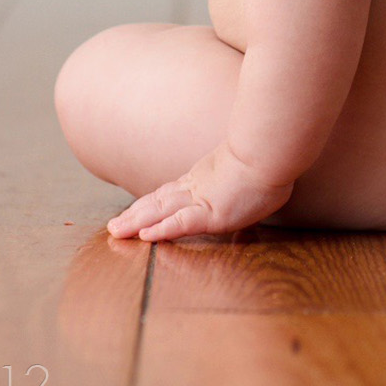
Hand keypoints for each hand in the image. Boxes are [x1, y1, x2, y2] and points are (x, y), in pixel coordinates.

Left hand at [106, 145, 292, 241]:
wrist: (271, 149)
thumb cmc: (270, 155)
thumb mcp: (252, 167)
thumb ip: (245, 177)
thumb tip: (255, 179)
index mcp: (205, 177)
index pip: (171, 193)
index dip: (152, 203)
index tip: (136, 211)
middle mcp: (197, 188)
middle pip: (158, 202)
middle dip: (135, 214)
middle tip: (115, 226)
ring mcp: (201, 199)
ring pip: (161, 212)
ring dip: (137, 222)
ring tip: (117, 232)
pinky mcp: (210, 213)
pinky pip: (181, 223)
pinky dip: (162, 230)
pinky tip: (146, 236)